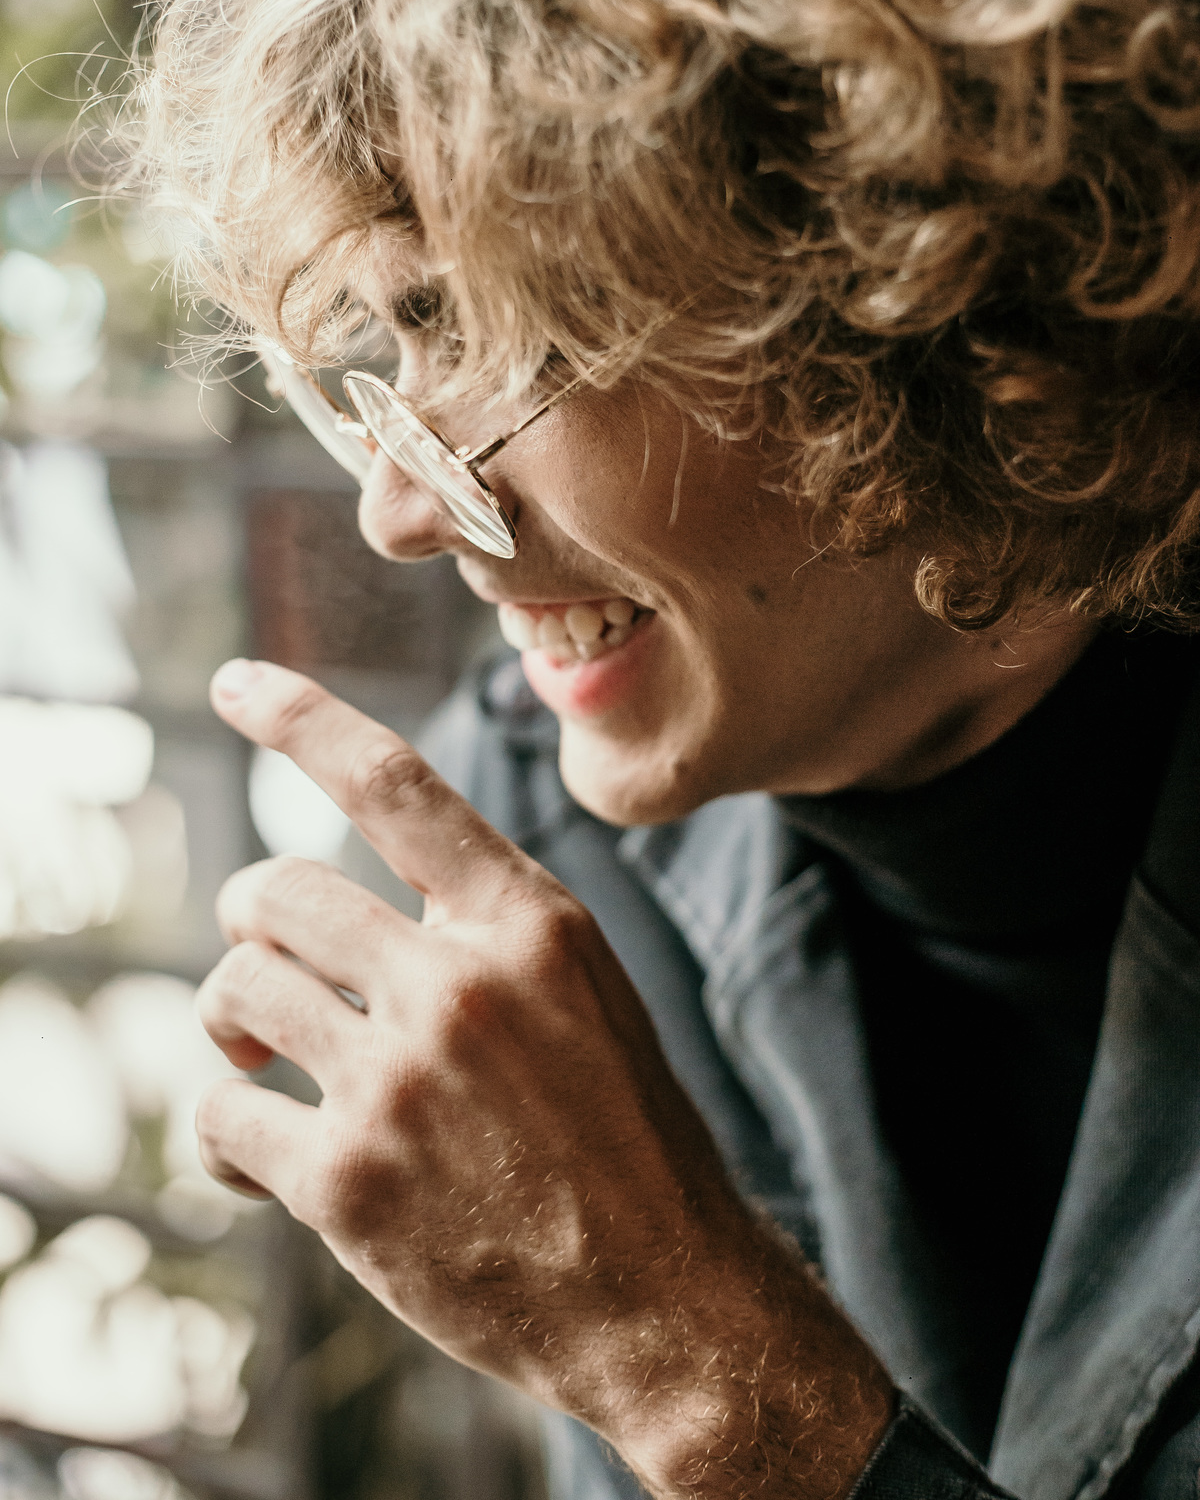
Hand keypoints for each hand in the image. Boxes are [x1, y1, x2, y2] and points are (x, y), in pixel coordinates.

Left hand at [196, 660, 892, 1497]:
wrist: (667, 1301)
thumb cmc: (622, 1141)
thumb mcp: (585, 995)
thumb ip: (482, 934)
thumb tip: (351, 908)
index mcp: (529, 923)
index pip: (393, 784)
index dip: (301, 718)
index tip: (234, 680)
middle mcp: (460, 983)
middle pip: (276, 891)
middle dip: (250, 919)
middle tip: (266, 964)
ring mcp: (401, 1080)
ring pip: (237, 989)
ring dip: (234, 1020)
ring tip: (265, 1057)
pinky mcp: (349, 1180)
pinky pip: (222, 1111)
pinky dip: (225, 1129)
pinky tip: (259, 1154)